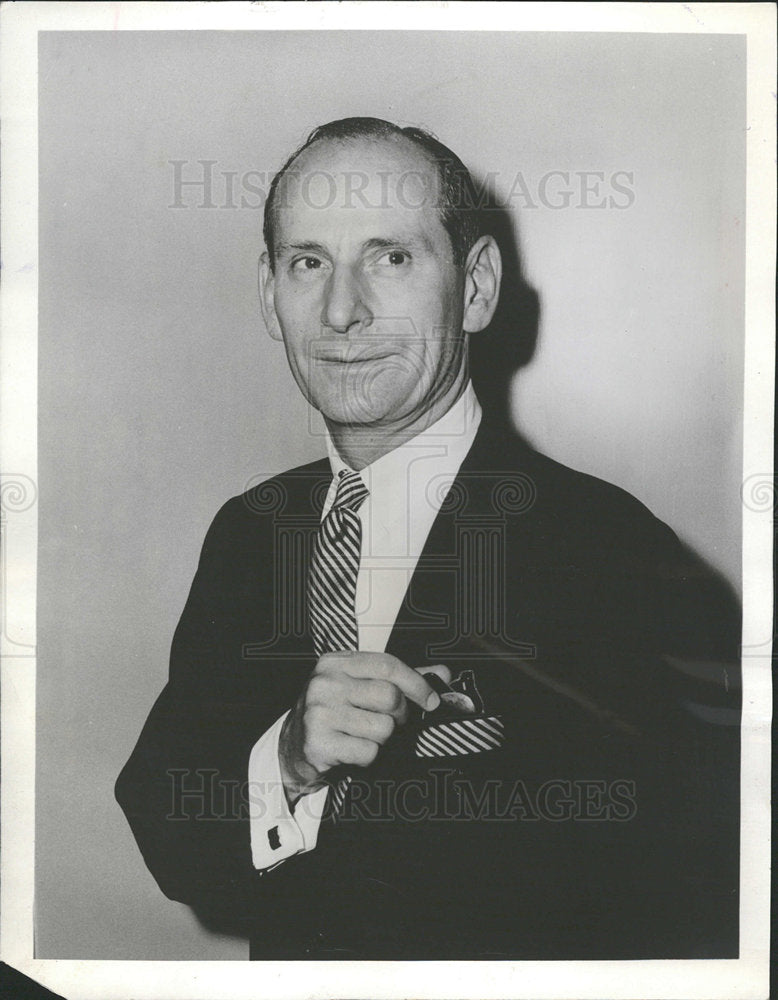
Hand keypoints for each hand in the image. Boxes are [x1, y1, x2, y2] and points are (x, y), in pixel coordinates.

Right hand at [278, 652, 450, 802]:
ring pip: (383, 727)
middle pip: (390, 697)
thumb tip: (443, 673)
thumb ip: (401, 678)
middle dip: (400, 714)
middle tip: (391, 721)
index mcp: (336, 662)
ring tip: (364, 735)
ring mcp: (319, 712)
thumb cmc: (332, 712)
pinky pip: (368, 752)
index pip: (388, 665)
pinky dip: (368, 756)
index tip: (431, 699)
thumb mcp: (359, 686)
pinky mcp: (319, 742)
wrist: (292, 747)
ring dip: (382, 738)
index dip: (416, 683)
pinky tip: (352, 750)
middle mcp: (325, 682)